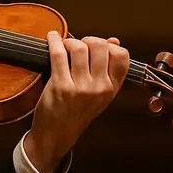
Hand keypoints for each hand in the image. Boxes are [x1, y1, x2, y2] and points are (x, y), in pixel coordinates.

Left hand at [24, 32, 130, 172]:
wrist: (56, 135)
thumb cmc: (76, 112)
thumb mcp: (99, 94)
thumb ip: (108, 69)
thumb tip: (114, 41)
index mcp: (112, 89)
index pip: (121, 56)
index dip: (109, 46)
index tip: (98, 47)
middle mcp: (99, 88)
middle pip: (100, 46)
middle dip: (88, 40)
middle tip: (79, 45)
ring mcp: (80, 88)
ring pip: (79, 48)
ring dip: (70, 42)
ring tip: (65, 46)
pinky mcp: (61, 87)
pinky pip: (58, 54)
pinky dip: (54, 41)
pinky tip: (51, 37)